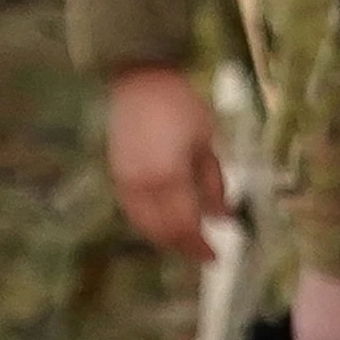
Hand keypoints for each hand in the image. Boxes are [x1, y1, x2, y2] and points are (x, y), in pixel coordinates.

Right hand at [102, 66, 225, 260]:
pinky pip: (133, 212)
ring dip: (166, 239)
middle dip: (185, 247)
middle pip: (163, 232)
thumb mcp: (207, 145)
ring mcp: (125, 181)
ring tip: (188, 242)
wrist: (142, 82)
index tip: (216, 257)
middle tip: (205, 253)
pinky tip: (165, 225)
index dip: (200, 246)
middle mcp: (142, 185)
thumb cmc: (181, 107)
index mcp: (169, 177)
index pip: (184, 226)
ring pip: (144, 226)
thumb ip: (213, 185)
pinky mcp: (116, 176)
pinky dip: (150, 225)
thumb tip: (223, 218)